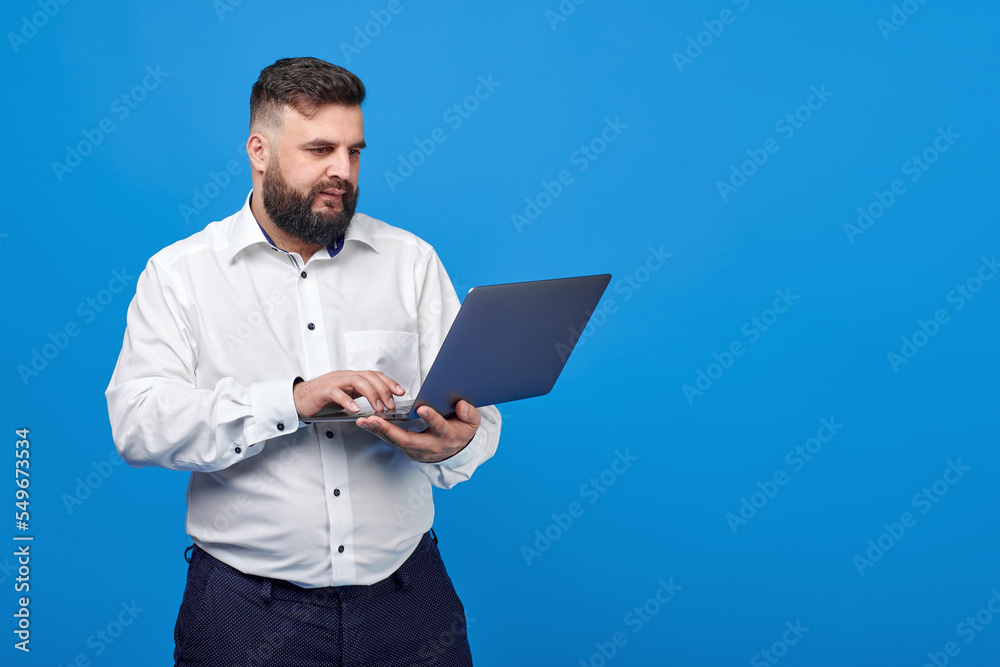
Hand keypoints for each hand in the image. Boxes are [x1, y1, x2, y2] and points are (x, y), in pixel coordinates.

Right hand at [293, 370, 405, 417]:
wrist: (298, 399)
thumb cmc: (322, 398)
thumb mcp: (346, 395)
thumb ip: (360, 395)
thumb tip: (381, 403)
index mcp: (351, 377)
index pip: (374, 374)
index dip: (389, 382)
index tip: (401, 392)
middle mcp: (345, 376)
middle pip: (368, 376)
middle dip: (383, 390)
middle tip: (391, 404)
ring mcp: (334, 382)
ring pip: (356, 381)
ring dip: (371, 394)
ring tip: (378, 408)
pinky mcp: (323, 391)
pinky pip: (337, 393)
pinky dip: (348, 401)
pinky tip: (356, 409)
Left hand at [356, 400, 480, 462]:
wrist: (456, 451)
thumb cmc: (461, 431)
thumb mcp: (472, 422)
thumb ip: (469, 413)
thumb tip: (462, 405)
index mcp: (447, 436)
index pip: (440, 427)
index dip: (431, 418)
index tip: (422, 408)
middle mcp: (430, 446)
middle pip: (408, 439)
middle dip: (390, 430)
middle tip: (376, 419)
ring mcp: (417, 450)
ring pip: (396, 441)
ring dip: (379, 431)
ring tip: (364, 420)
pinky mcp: (407, 449)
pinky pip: (391, 441)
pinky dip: (378, 432)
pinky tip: (366, 423)